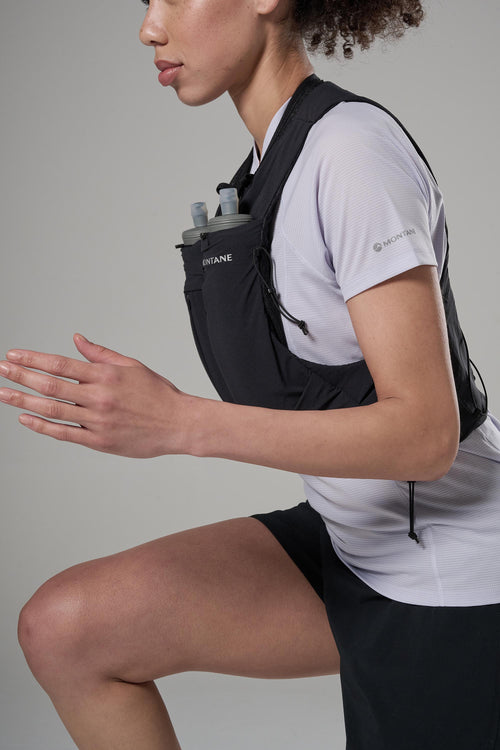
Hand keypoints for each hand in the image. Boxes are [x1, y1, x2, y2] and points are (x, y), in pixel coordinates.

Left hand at [0, 334, 189, 457]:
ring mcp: (98, 420)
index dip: (33, 359)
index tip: (13, 355)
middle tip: (0, 369)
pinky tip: (26, 418)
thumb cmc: (158, 394)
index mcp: (106, 375)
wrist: (178, 423)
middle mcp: (99, 397)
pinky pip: (64, 434)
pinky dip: (42, 426)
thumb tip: (77, 339)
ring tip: (3, 393)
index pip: (60, 364)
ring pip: (52, 409)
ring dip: (23, 400)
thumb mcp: (132, 366)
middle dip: (21, 376)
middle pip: (50, 385)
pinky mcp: (99, 441)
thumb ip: (101, 354)